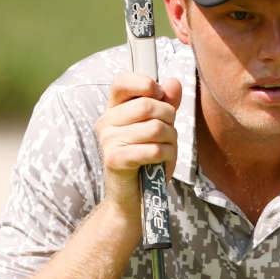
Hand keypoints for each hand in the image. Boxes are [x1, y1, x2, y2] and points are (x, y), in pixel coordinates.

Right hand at [97, 72, 181, 219]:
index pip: (123, 81)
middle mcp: (106, 122)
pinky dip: (166, 155)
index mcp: (113, 109)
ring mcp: (108, 140)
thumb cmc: (147, 160)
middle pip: (148, 104)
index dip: (147, 84)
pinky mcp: (115, 160)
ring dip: (171, 140)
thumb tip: (174, 82)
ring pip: (156, 128)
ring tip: (165, 149)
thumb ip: (166, 103)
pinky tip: (162, 161)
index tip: (160, 97)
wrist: (134, 198)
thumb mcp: (159, 127)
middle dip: (169, 118)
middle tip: (168, 133)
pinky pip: (153, 149)